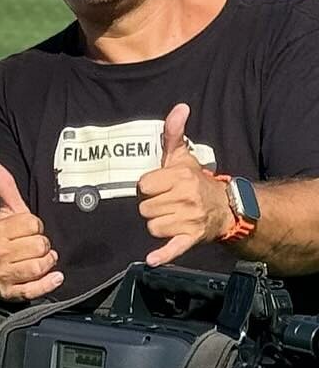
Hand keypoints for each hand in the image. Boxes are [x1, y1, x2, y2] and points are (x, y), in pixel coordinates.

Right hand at [0, 161, 64, 301]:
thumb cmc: (0, 242)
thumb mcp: (3, 215)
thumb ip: (4, 189)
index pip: (32, 223)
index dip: (36, 227)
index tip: (28, 232)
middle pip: (39, 245)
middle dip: (43, 247)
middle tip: (35, 249)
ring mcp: (3, 275)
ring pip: (39, 266)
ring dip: (46, 264)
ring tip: (41, 261)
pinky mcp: (10, 294)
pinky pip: (35, 289)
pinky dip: (48, 283)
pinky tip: (55, 277)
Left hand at [137, 104, 232, 264]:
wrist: (225, 207)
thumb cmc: (195, 181)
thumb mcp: (183, 156)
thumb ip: (174, 133)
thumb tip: (179, 108)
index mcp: (180, 178)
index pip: (143, 185)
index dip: (148, 187)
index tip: (159, 186)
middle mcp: (185, 198)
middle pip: (144, 208)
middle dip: (152, 205)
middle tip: (167, 202)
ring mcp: (188, 220)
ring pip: (152, 226)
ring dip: (157, 223)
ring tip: (172, 216)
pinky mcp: (190, 239)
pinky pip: (172, 248)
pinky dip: (163, 254)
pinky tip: (152, 259)